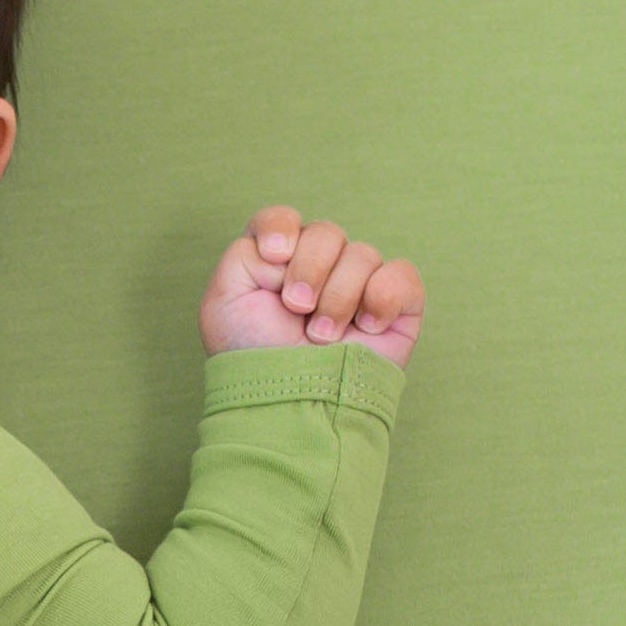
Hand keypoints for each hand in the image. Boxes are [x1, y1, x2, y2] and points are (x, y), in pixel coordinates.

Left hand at [202, 209, 422, 368]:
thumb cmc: (254, 359)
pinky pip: (401, 274)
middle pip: (326, 232)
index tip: (274, 257)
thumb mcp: (223, 301)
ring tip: (321, 338)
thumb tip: (290, 240)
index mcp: (276, 265)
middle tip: (297, 311)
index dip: (280, 228)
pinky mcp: (395, 307)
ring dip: (338, 299)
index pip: (283, 219)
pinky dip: (382, 299)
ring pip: (362, 254)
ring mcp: (358, 288)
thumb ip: (243, 252)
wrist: (290, 405)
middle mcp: (319, 270)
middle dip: (309, 271)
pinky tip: (365, 329)